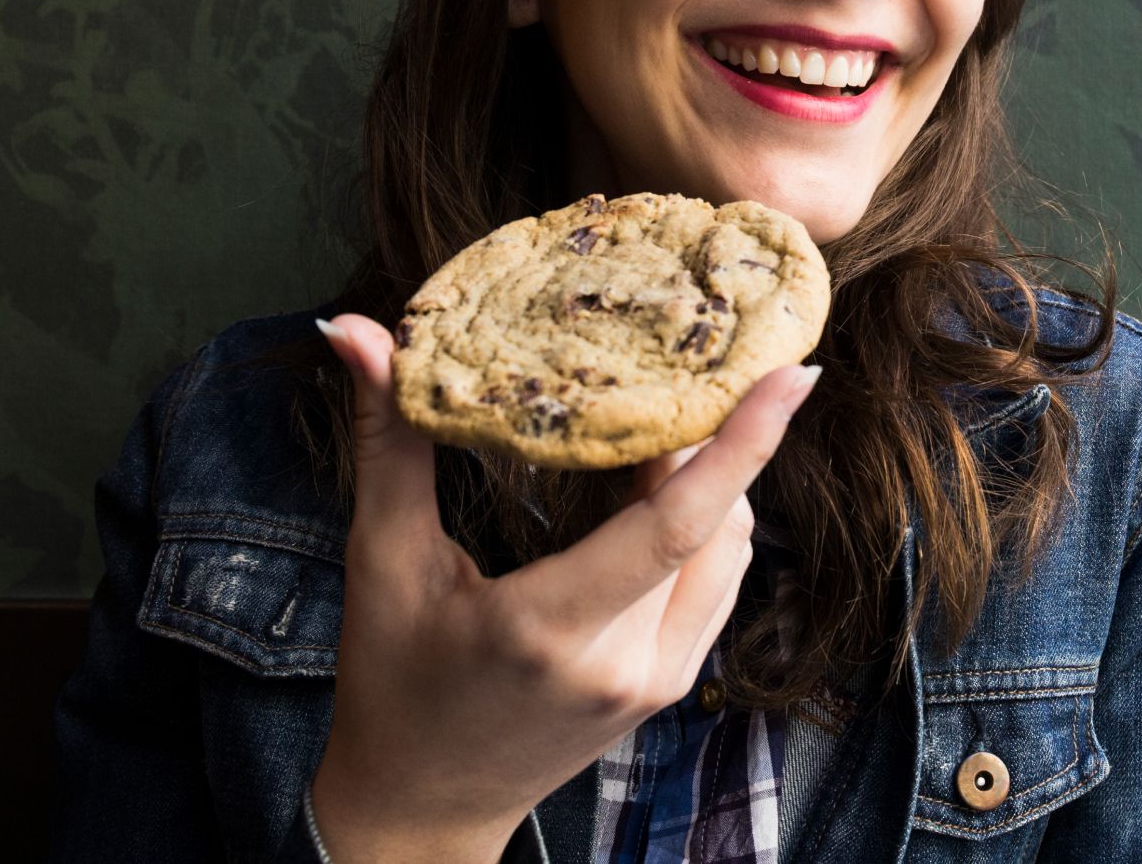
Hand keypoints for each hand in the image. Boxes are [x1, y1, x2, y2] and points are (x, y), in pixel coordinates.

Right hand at [307, 314, 817, 862]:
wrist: (424, 813)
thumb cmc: (390, 686)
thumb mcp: (381, 560)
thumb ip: (385, 439)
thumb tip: (350, 328)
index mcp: (553, 629)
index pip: (677, 523)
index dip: (743, 443)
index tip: (792, 373)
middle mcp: (627, 660)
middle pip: (709, 517)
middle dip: (705, 433)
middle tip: (689, 354)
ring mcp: (661, 678)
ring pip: (729, 544)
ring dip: (711, 476)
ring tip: (669, 411)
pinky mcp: (674, 682)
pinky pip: (720, 577)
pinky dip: (706, 520)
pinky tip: (666, 479)